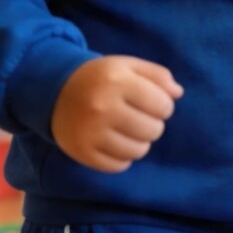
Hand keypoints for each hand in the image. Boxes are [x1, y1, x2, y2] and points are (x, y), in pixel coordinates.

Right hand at [51, 56, 182, 172]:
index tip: (151, 102)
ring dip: (140, 142)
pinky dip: (122, 157)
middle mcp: (102, 107)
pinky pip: (119, 165)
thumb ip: (157, 75)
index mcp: (116, 80)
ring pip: (139, 151)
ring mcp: (90, 132)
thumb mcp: (127, 66)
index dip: (163, 106)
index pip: (163, 106)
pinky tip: (113, 141)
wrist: (54, 91)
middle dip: (152, 124)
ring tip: (127, 129)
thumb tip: (178, 93)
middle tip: (137, 116)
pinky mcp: (82, 152)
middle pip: (154, 131)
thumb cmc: (100, 78)